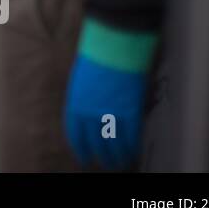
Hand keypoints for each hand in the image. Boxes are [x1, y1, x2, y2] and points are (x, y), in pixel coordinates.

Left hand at [63, 21, 156, 169]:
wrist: (114, 43)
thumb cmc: (97, 54)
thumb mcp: (82, 77)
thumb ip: (84, 97)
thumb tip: (90, 112)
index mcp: (75, 103)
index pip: (75, 134)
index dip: (80, 149)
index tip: (84, 158)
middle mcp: (91, 113)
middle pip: (96, 143)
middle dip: (101, 156)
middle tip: (106, 164)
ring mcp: (112, 113)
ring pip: (115, 144)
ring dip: (118, 156)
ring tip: (121, 163)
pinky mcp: (131, 111)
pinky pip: (132, 136)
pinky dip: (133, 147)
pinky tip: (134, 152)